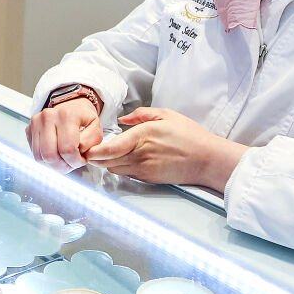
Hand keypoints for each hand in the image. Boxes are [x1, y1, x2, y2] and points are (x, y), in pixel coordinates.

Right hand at [27, 96, 102, 171]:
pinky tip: (56, 154)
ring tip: (64, 161)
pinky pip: (34, 153)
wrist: (71, 105)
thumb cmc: (83, 118)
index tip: (81, 161)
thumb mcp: (96, 128)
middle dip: (62, 167)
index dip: (75, 161)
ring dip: (53, 165)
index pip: (67, 149)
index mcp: (67, 115)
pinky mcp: (29, 129)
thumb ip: (91, 142)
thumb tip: (78, 153)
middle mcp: (48, 117)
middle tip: (71, 165)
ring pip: (40, 157)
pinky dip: (45, 159)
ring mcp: (36, 122)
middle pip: (50, 155)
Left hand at [85, 107, 245, 190]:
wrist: (206, 159)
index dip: (94, 152)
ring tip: (103, 156)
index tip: (86, 149)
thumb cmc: (189, 135)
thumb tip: (123, 119)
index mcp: (142, 136)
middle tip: (89, 152)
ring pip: (114, 169)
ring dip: (107, 164)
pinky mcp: (148, 179)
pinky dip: (120, 168)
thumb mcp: (167, 115)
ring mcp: (144, 169)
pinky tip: (122, 161)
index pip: (110, 149)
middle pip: (107, 161)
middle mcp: (140, 154)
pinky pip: (127, 174)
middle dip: (96, 158)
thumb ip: (142, 114)